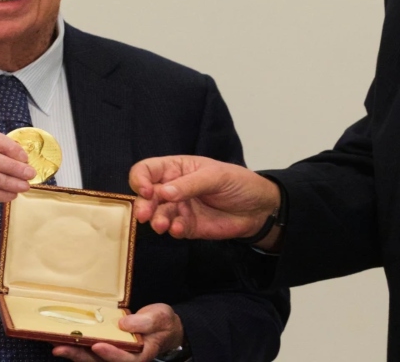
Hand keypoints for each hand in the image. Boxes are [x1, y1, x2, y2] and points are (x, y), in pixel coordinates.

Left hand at [51, 303, 182, 361]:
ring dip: (73, 353)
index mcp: (140, 355)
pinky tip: (61, 340)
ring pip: (91, 358)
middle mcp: (124, 358)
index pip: (124, 358)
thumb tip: (123, 324)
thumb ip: (143, 322)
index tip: (98, 345)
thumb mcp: (159, 318)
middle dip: (80, 355)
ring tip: (55, 345)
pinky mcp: (105, 348)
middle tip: (61, 348)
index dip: (111, 353)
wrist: (161, 327)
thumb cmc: (161, 323)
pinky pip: (88, 351)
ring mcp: (113, 354)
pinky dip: (75, 346)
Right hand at [129, 156, 279, 244]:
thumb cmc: (238, 183)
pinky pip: (173, 229)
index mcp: (176, 169)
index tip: (146, 191)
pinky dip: (173, 230)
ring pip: (157, 214)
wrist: (259, 209)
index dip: (140, 179)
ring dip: (156, 220)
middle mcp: (172, 188)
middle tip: (145, 214)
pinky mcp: (187, 226)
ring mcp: (179, 208)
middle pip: (146, 195)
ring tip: (161, 226)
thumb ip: (189, 184)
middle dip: (143, 204)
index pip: (147, 170)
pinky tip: (179, 229)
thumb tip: (162, 192)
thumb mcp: (215, 176)